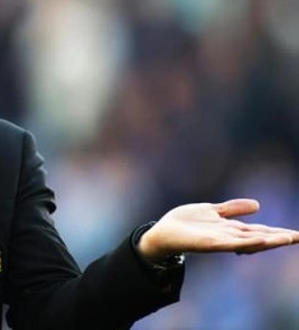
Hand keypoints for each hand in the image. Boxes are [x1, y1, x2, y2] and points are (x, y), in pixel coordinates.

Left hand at [138, 199, 298, 261]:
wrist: (162, 233)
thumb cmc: (185, 224)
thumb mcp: (212, 210)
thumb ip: (233, 208)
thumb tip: (258, 205)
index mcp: (231, 229)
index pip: (261, 230)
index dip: (279, 232)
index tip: (298, 234)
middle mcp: (229, 236)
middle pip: (260, 237)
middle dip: (280, 238)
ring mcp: (221, 241)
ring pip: (249, 241)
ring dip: (269, 240)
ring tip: (288, 238)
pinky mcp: (210, 243)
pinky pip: (230, 243)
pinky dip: (246, 243)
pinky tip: (259, 241)